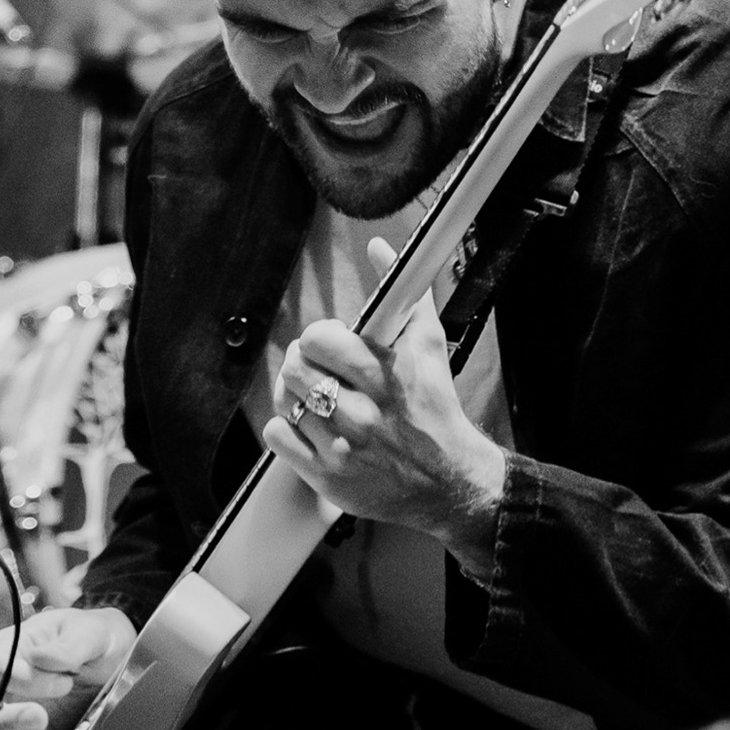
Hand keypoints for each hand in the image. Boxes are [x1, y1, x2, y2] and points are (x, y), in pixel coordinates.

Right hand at [0, 606, 134, 729]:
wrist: (122, 664)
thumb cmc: (97, 640)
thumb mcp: (90, 632)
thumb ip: (67, 644)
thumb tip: (41, 657)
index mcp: (14, 653)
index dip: (22, 680)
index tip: (61, 681)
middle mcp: (10, 691)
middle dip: (13, 722)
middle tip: (42, 717)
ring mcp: (19, 726)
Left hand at [261, 235, 505, 578]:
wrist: (452, 484)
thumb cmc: (436, 410)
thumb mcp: (427, 347)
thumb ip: (403, 293)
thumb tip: (378, 246)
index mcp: (384, 377)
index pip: (319, 339)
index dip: (318, 337)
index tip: (330, 344)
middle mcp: (362, 415)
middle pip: (293, 369)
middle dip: (300, 361)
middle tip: (315, 366)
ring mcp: (343, 449)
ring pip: (284, 401)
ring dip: (293, 392)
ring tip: (313, 394)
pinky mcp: (328, 478)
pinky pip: (278, 438)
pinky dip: (286, 428)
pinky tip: (308, 425)